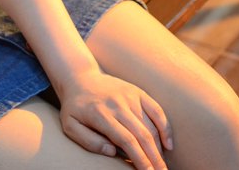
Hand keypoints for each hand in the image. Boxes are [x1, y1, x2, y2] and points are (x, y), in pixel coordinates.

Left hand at [56, 69, 172, 169]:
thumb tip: (111, 151)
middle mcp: (118, 105)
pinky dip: (165, 127)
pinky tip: (168, 144)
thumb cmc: (75, 107)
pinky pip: (157, 110)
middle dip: (154, 158)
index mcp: (101, 115)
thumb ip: (88, 141)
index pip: (127, 141)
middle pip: (143, 135)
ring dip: (159, 148)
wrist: (80, 78)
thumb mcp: (70, 126)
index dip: (140, 159)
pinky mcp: (138, 92)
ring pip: (151, 125)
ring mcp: (130, 97)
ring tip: (161, 164)